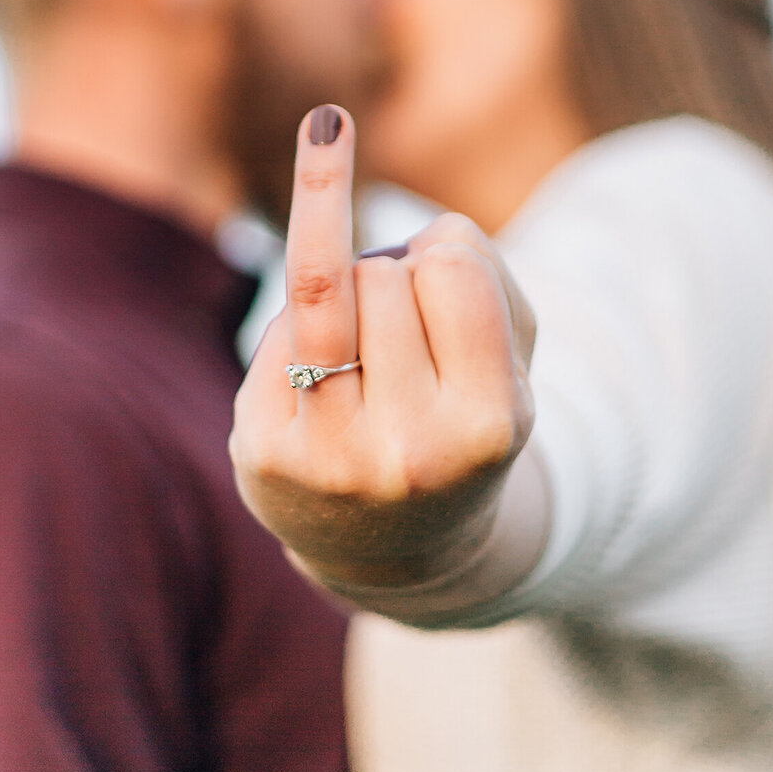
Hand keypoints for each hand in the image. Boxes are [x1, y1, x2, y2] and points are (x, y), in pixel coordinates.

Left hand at [230, 105, 536, 590]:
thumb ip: (481, 265)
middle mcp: (409, 452)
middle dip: (393, 283)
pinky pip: (278, 330)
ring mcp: (329, 458)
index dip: (445, 260)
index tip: (449, 291)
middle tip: (404, 349)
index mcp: (488, 426)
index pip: (450, 267)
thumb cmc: (457, 418)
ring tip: (364, 360)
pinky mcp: (263, 454)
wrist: (394, 549)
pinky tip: (318, 392)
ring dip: (347, 294)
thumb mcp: (509, 353)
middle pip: (383, 274)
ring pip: (323, 283)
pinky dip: (301, 334)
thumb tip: (411, 222)